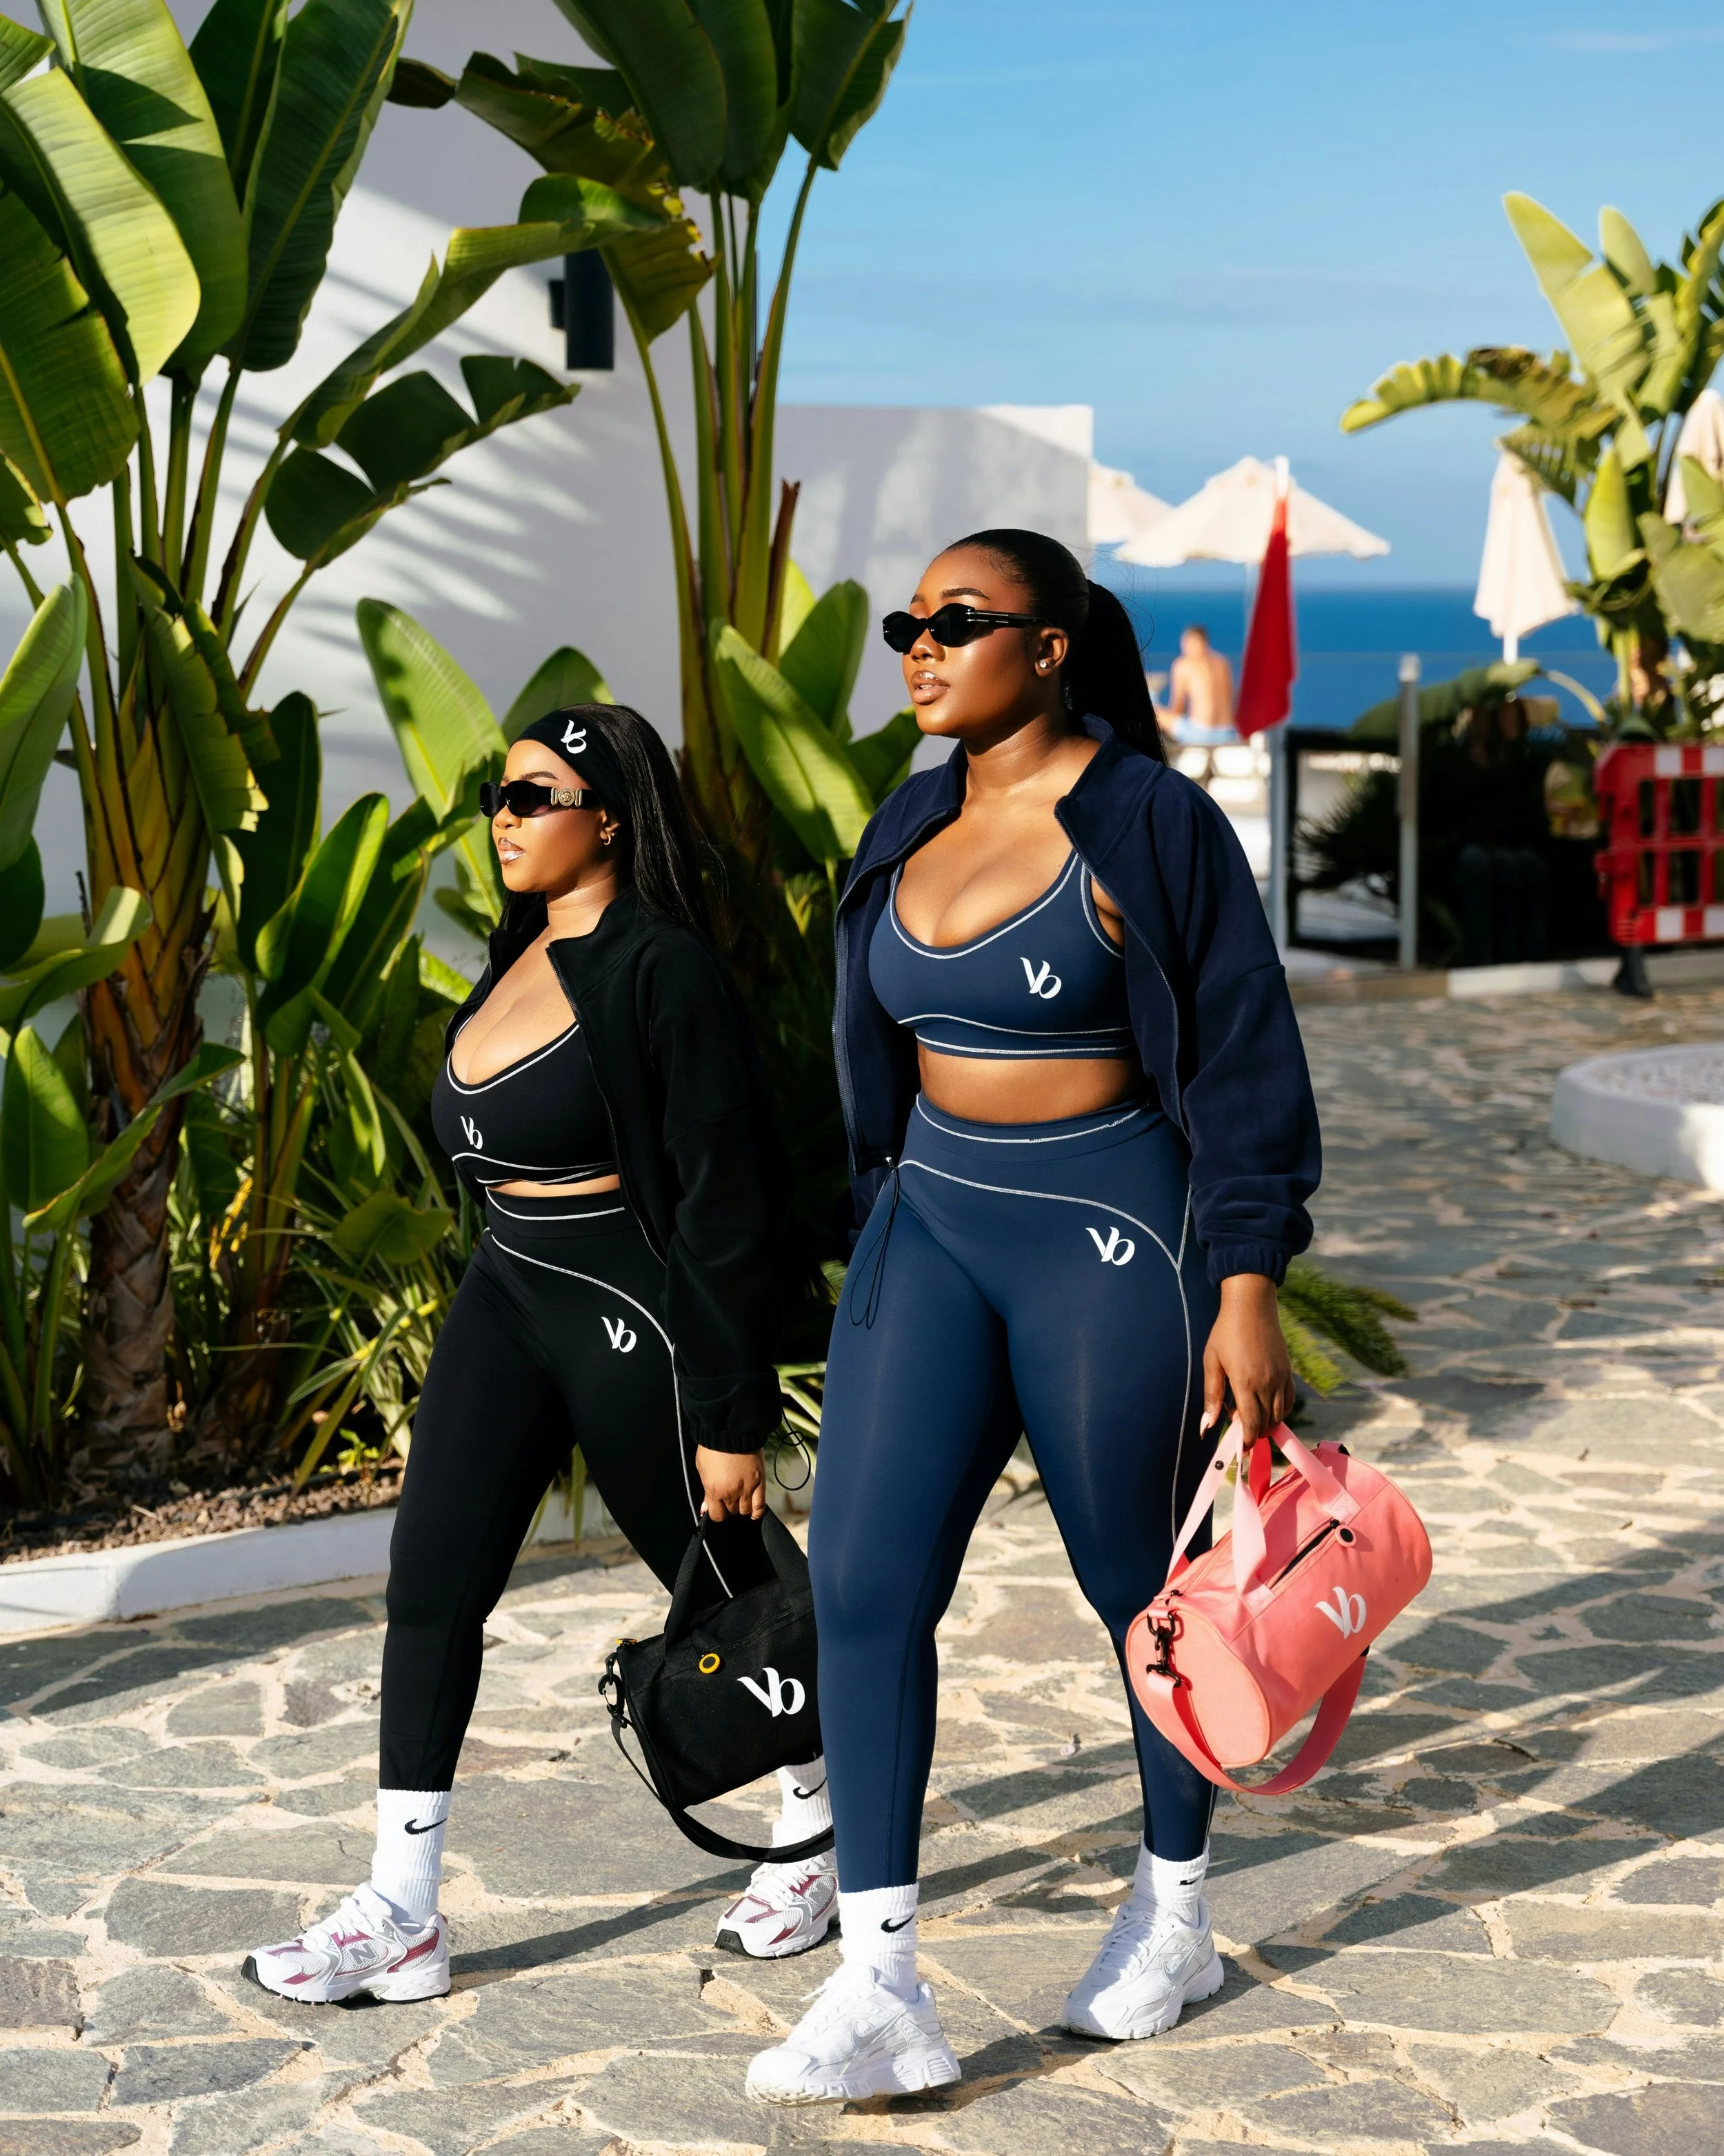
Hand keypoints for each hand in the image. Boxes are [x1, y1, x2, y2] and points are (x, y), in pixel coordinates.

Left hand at [696, 1446, 765, 1522]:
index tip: (717, 1507)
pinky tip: (753, 1512)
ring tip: (740, 1499)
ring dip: (742, 1507)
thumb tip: (705, 1507)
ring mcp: (747, 1488)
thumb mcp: (702, 1469)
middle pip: (732, 1512)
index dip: (717, 1513)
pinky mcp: (760, 1482)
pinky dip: (757, 1512)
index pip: (717, 1516)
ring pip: (746, 1511)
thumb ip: (705, 1491)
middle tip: (728, 1497)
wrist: (730, 1430)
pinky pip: (761, 1506)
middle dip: (729, 1507)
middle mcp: (731, 1493)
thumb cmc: (712, 1448)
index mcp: (714, 1490)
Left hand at [1201, 1273, 1293, 1443]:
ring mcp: (1281, 1378)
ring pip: (1280, 1414)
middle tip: (1237, 1423)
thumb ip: (1211, 1396)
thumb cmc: (1225, 1332)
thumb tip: (1207, 1426)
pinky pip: (1290, 1401)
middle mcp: (1267, 1384)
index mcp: (1246, 1383)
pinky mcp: (1288, 1372)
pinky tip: (1267, 1406)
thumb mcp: (1212, 1362)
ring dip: (1267, 1422)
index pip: (1252, 1423)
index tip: (1241, 1446)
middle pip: (1267, 1422)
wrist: (1251, 1307)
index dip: (1248, 1439)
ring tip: (1249, 1414)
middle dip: (1254, 1431)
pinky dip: (1281, 1411)